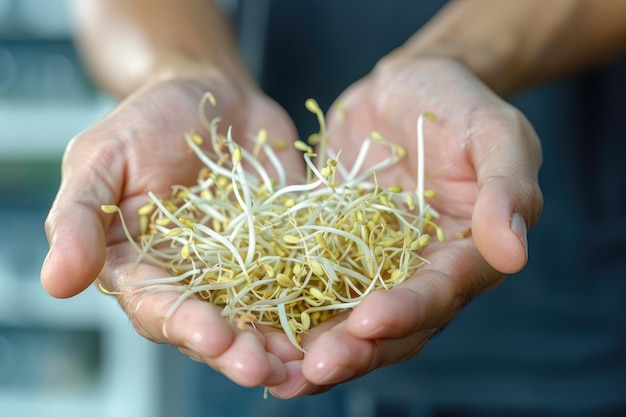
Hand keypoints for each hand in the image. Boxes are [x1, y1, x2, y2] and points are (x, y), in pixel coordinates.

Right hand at [41, 73, 303, 386]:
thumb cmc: (148, 120)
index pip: (158, 308)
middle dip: (237, 350)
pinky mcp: (284, 250)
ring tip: (306, 363)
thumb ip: (79, 217)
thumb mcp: (102, 157)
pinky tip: (338, 321)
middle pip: (213, 326)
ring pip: (260, 316)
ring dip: (280, 343)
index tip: (214, 337)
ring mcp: (242, 268)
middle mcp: (192, 279)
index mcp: (141, 267)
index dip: (184, 324)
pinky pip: (301, 280)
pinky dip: (317, 302)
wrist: (214, 96)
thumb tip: (56, 284)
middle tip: (264, 368)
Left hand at [267, 57, 543, 396]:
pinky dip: (285, 312)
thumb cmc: (460, 103)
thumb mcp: (495, 133)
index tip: (370, 320)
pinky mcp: (331, 250)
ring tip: (277, 371)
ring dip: (314, 349)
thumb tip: (514, 254)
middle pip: (390, 327)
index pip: (440, 294)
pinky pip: (308, 286)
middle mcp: (417, 273)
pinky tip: (253, 331)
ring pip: (345, 321)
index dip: (407, 311)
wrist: (406, 88)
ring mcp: (371, 266)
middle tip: (315, 367)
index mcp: (464, 255)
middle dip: (354, 350)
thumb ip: (507, 187)